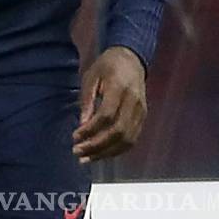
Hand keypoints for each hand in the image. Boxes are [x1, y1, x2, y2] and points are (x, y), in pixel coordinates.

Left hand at [73, 45, 147, 162]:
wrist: (131, 60)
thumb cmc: (106, 67)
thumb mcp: (90, 76)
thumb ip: (87, 100)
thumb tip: (82, 124)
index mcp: (119, 88)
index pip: (107, 115)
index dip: (91, 129)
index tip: (75, 137)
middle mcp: (134, 102)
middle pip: (118, 132)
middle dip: (97, 146)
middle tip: (77, 152)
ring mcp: (141, 112)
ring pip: (127, 140)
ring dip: (107, 153)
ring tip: (87, 159)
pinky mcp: (143, 118)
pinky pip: (132, 139)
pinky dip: (117, 150)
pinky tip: (102, 154)